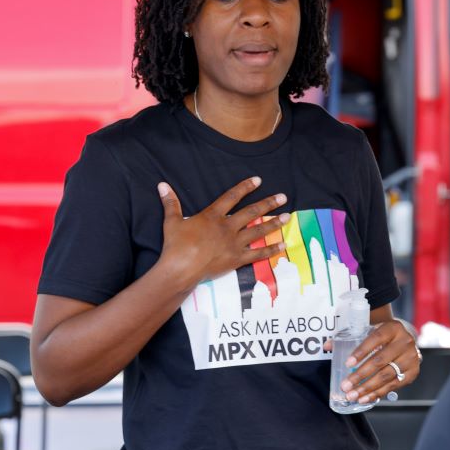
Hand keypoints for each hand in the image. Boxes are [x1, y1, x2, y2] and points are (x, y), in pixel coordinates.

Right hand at [157, 176, 287, 284]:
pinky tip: (283, 245)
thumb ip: (170, 202)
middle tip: (283, 197)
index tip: (258, 180)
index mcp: (212, 216)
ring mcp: (234, 243)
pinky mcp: (236, 259)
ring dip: (274, 223)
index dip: (245, 187)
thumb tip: (162, 184)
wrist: (181, 269)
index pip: (232, 197)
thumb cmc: (175, 245)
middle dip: (268, 203)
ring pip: (258, 230)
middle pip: (251, 212)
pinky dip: (271, 250)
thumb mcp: (171, 221)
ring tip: (288, 216)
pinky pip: (258, 254)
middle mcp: (227, 227)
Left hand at [340, 320, 420, 403]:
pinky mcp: (413, 372)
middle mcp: (405, 342)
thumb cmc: (382, 336)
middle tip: (346, 386)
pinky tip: (365, 398)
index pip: (375, 339)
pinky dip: (378, 393)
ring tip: (352, 395)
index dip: (361, 352)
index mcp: (392, 328)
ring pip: (387, 376)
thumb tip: (327, 346)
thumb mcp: (369, 330)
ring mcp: (411, 358)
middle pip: (380, 361)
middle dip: (361, 375)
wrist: (403, 340)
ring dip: (368, 388)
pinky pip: (393, 385)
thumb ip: (348, 337)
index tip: (347, 363)